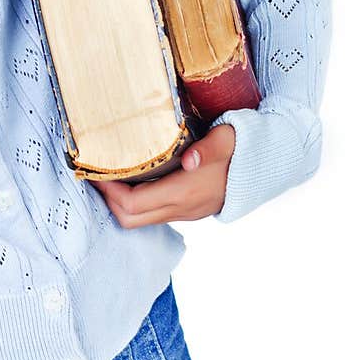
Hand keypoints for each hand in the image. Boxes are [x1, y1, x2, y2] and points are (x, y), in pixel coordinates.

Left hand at [89, 123, 235, 226]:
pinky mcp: (188, 210)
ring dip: (119, 202)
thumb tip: (189, 159)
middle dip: (107, 199)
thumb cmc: (243, 148)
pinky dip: (134, 202)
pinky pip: (152, 214)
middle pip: (129, 219)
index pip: (133, 203)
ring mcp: (185, 212)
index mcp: (185, 192)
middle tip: (96, 174)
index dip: (108, 190)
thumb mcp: (227, 139)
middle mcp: (182, 207)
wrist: (265, 167)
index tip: (95, 170)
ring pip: (140, 220)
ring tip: (108, 176)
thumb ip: (209, 147)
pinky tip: (130, 180)